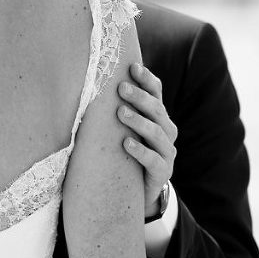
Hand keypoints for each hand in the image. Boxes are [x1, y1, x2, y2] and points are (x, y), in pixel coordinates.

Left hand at [117, 63, 177, 218]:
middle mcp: (166, 131)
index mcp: (158, 116)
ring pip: (157, 132)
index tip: (132, 67)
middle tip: (121, 87)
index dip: (147, 79)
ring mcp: (167, 152)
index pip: (157, 92)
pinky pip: (154, 160)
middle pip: (156, 109)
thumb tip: (91, 83)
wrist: (139, 190)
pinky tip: (126, 143)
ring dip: (138, 120)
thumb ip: (117, 108)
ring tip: (120, 112)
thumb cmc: (126, 151)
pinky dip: (140, 151)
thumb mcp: (123, 128)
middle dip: (139, 96)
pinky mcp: (163, 172)